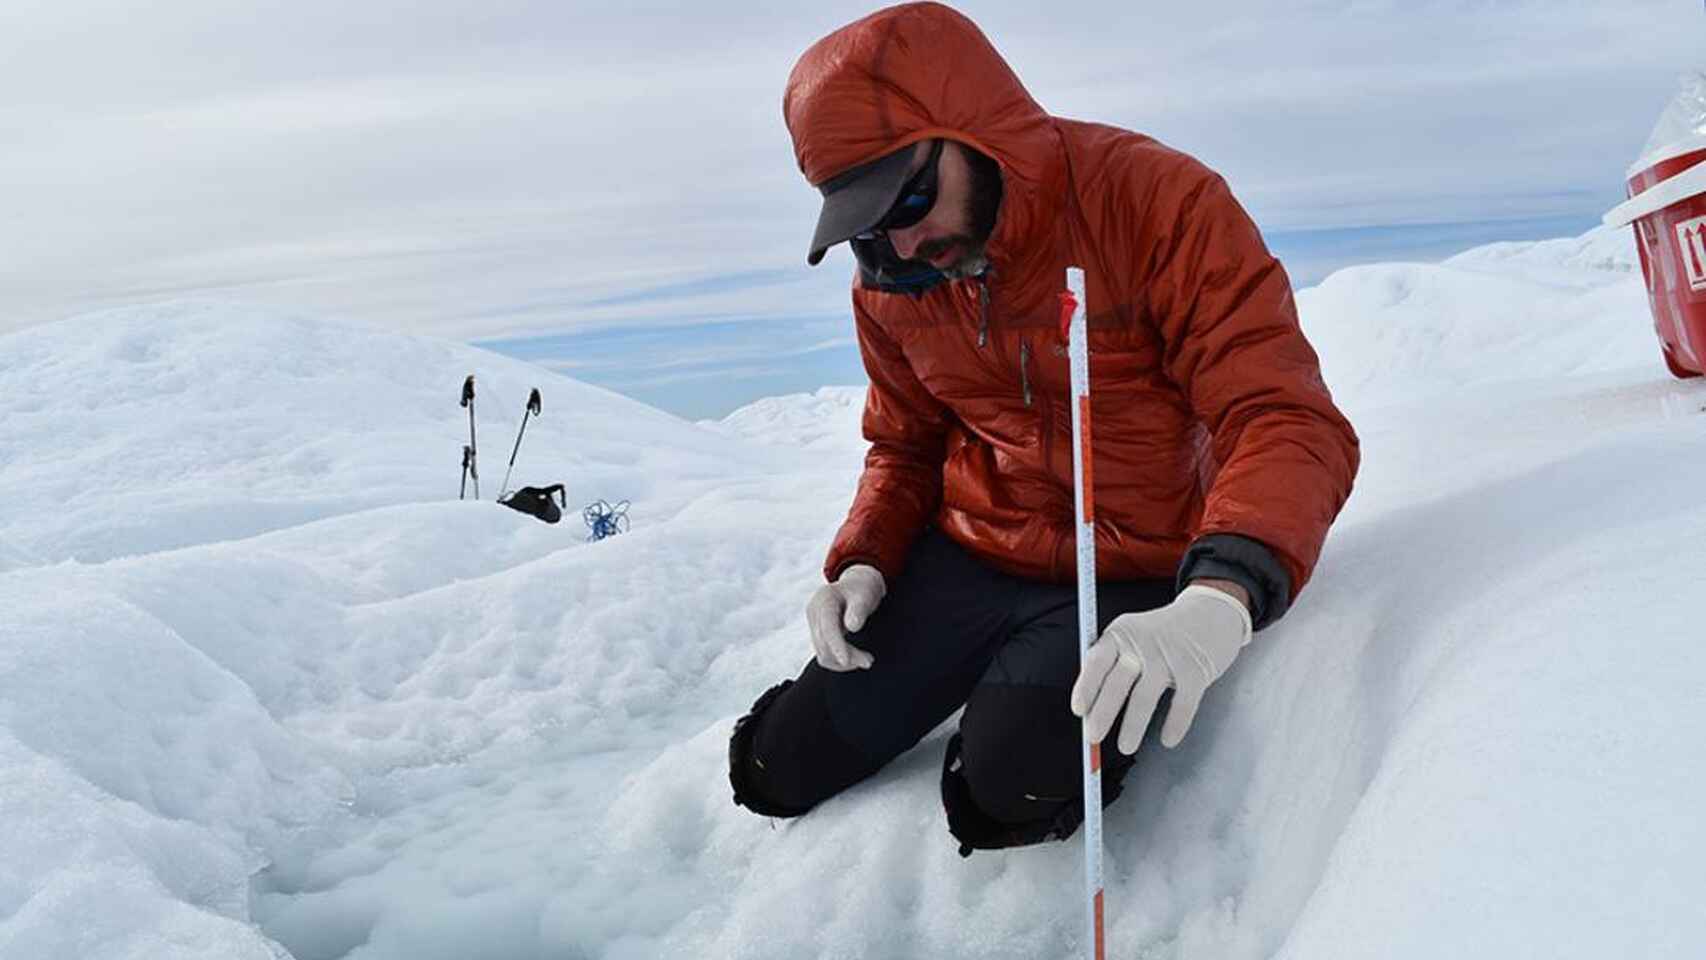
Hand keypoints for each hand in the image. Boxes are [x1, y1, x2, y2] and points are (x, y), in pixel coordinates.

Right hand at [806, 564, 885, 670]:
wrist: (857, 584)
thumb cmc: (863, 588)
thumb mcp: (866, 594)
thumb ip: (859, 609)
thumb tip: (852, 627)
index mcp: (824, 599)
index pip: (827, 627)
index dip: (836, 646)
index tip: (847, 661)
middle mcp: (814, 612)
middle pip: (824, 643)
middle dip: (847, 657)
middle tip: (869, 661)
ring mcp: (814, 623)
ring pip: (822, 653)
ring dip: (843, 662)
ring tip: (865, 659)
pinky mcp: (817, 633)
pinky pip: (824, 653)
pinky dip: (839, 660)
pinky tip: (855, 657)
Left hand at [1069, 584, 1253, 753]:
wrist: (1211, 613)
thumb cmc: (1164, 632)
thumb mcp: (1133, 635)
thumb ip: (1113, 664)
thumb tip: (1092, 707)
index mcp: (1121, 634)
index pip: (1096, 662)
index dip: (1085, 687)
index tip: (1079, 710)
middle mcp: (1142, 643)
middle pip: (1117, 683)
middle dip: (1103, 714)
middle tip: (1094, 736)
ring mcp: (1169, 656)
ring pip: (1145, 697)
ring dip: (1133, 726)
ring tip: (1126, 745)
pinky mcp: (1196, 670)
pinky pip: (1182, 704)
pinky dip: (1175, 725)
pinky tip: (1168, 739)